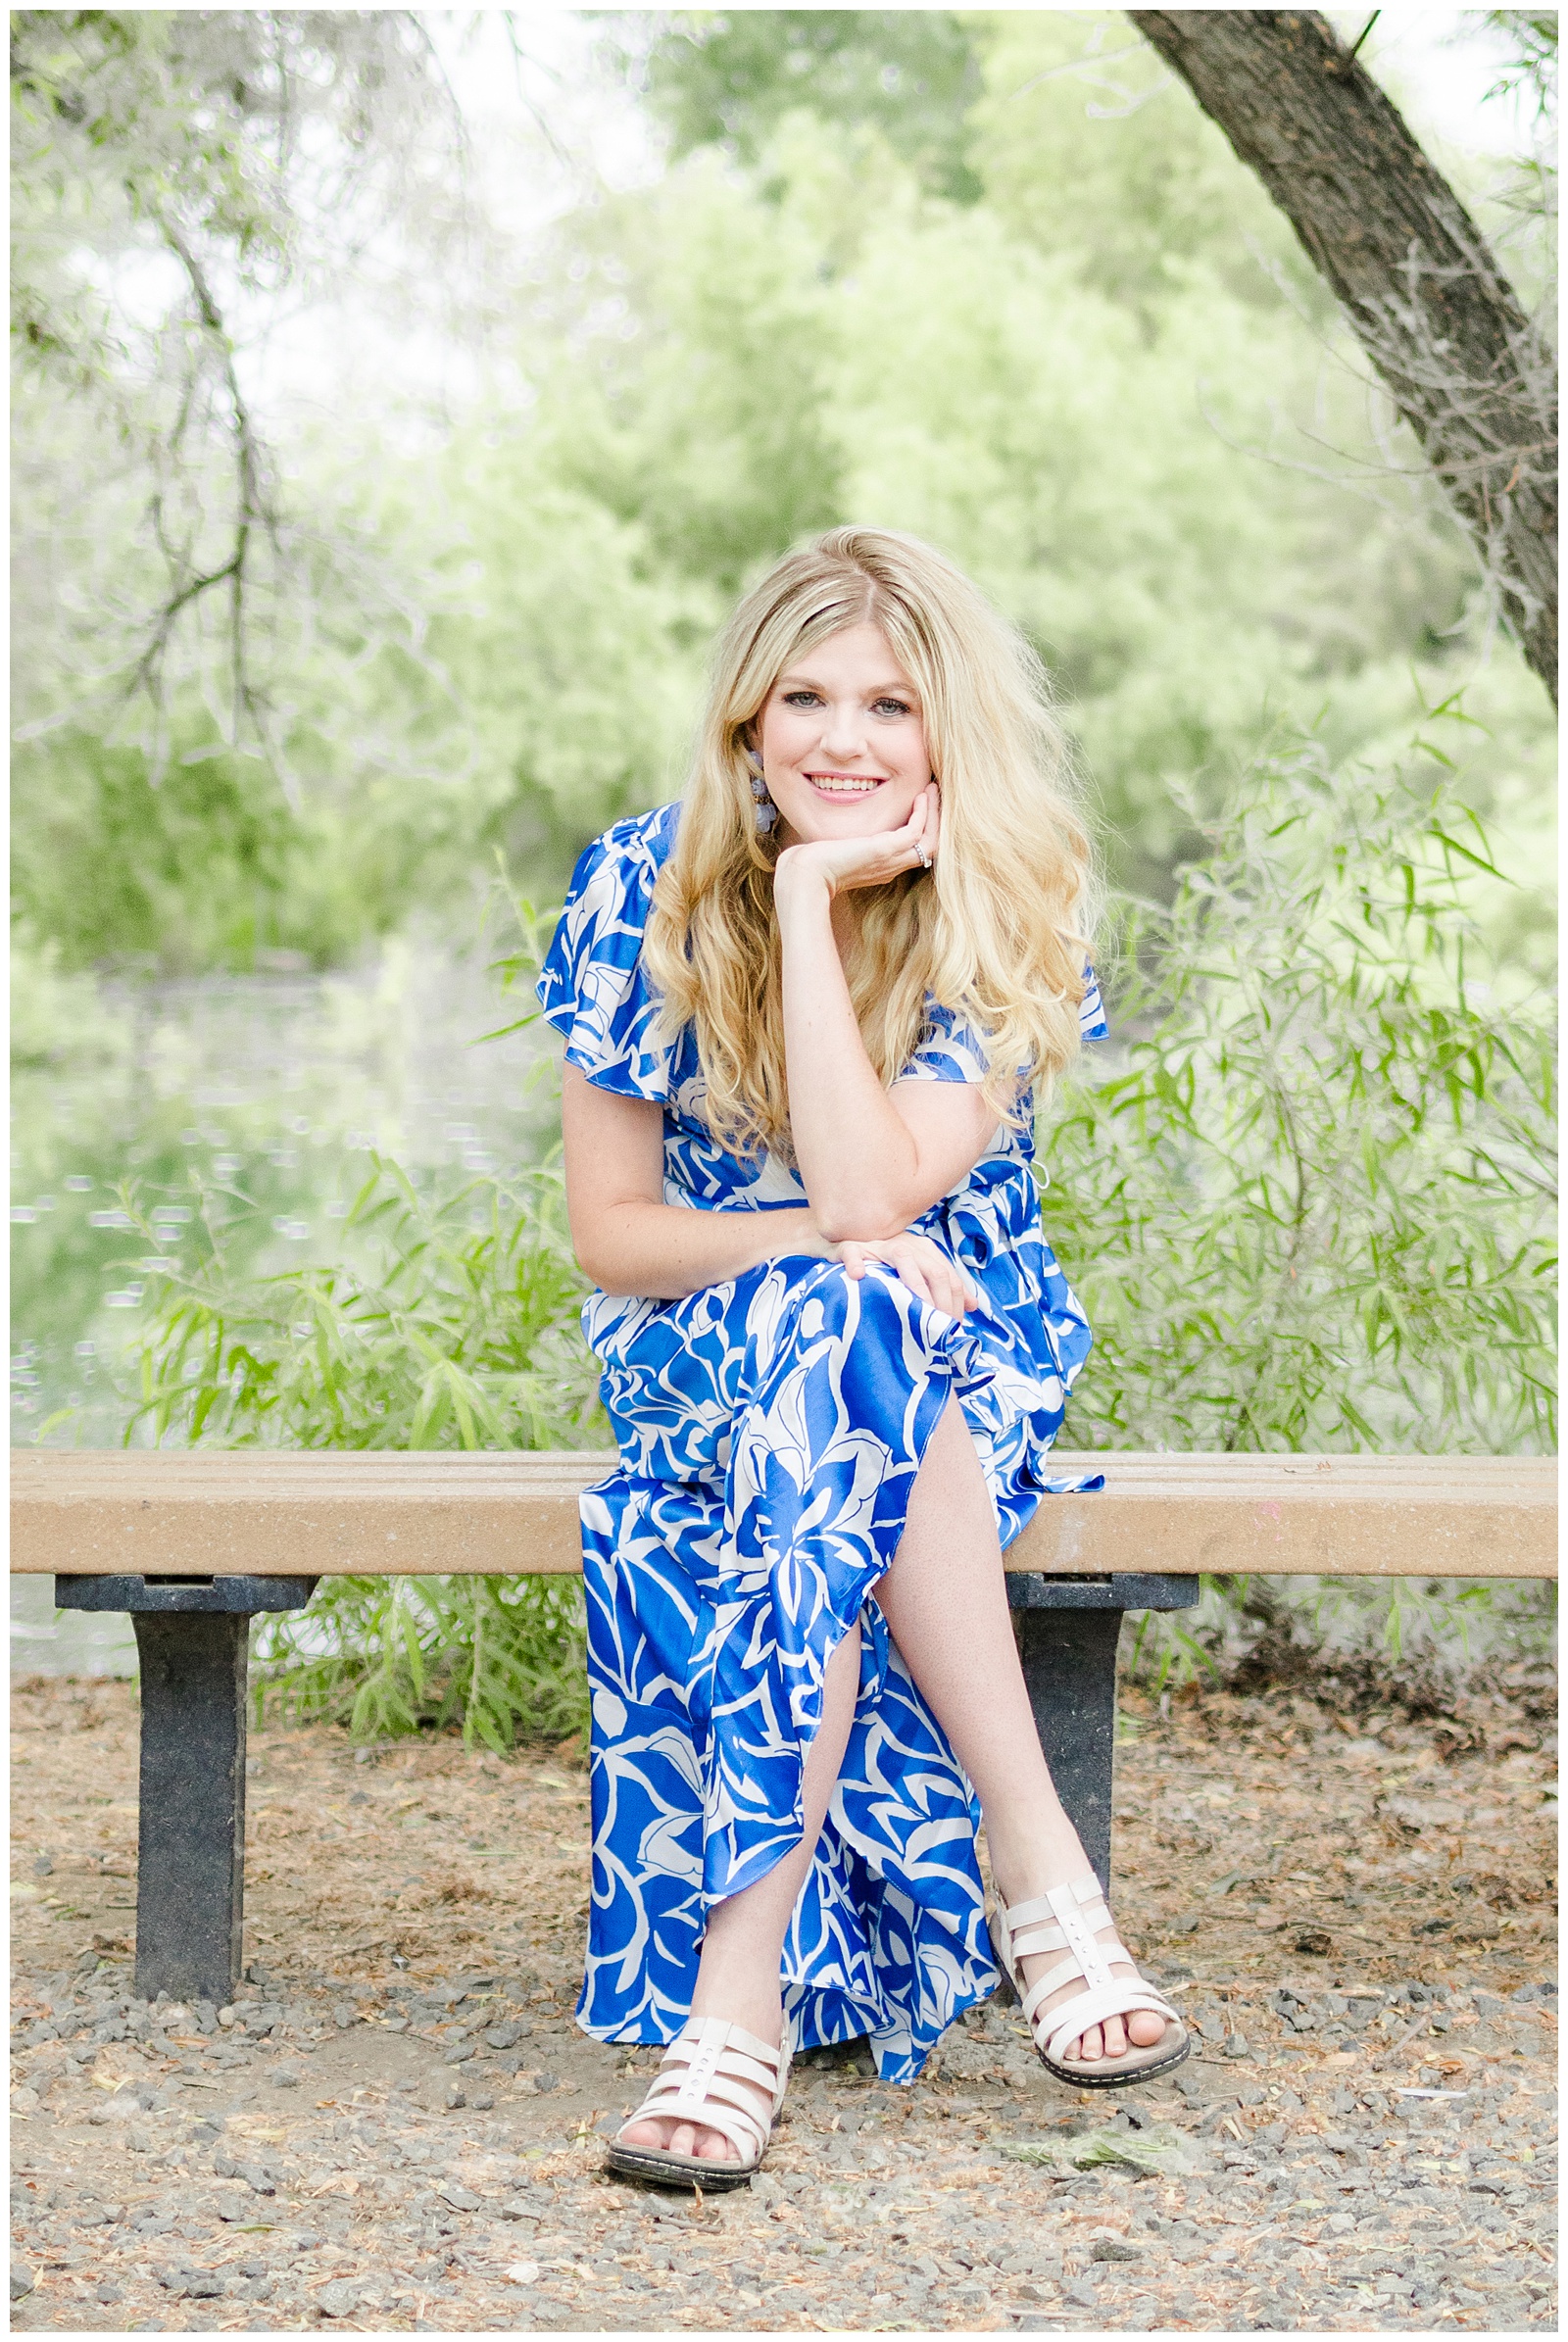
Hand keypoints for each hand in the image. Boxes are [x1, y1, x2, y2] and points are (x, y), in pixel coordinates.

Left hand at [773, 784, 939, 903]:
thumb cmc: (814, 863)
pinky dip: (923, 814)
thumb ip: (850, 841)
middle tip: (935, 792)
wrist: (806, 874)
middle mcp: (891, 867)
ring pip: (930, 841)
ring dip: (935, 814)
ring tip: (932, 790)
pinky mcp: (884, 851)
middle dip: (936, 818)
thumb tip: (845, 830)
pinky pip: (916, 832)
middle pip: (931, 847)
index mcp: (882, 868)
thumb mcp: (840, 850)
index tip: (922, 802)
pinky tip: (919, 796)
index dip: (924, 826)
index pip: (915, 850)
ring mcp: (889, 861)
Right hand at [831, 1229, 979, 1318]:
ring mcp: (880, 1246)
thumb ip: (943, 1288)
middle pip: (935, 1271)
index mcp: (924, 1251)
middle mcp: (907, 1245)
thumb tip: (974, 1305)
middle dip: (941, 1303)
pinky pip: (853, 1252)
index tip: (953, 1330)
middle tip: (939, 1330)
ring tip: (918, 1312)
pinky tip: (859, 1277)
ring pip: (904, 1259)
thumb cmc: (882, 1269)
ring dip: (915, 1286)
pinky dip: (856, 1263)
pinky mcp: (851, 1248)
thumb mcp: (916, 1276)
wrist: (842, 1250)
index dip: (955, 1305)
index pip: (949, 1278)